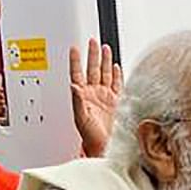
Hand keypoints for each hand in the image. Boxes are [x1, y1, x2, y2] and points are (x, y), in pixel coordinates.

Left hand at [69, 38, 121, 156]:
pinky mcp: (117, 101)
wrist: (106, 148)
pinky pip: (117, 83)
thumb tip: (73, 86)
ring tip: (104, 48)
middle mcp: (94, 94)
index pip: (78, 73)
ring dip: (104, 60)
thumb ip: (78, 102)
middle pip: (93, 69)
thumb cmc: (92, 138)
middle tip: (92, 41)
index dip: (76, 61)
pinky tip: (116, 66)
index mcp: (83, 97)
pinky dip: (117, 74)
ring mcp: (106, 97)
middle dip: (92, 54)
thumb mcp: (81, 120)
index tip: (74, 48)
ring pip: (105, 73)